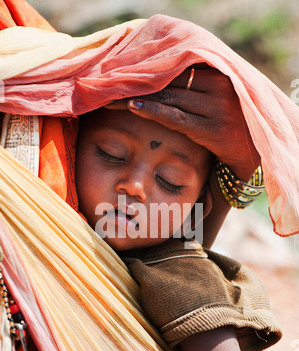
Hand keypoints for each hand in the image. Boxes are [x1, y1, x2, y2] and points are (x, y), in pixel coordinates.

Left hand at [106, 64, 259, 180]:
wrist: (253, 149)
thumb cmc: (229, 121)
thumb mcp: (216, 95)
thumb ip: (195, 83)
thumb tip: (158, 74)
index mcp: (218, 73)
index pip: (175, 67)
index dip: (147, 71)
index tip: (123, 72)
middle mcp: (218, 87)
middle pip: (168, 82)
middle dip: (138, 83)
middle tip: (110, 83)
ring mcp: (216, 108)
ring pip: (168, 98)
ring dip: (137, 96)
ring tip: (111, 97)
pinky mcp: (211, 130)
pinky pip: (174, 118)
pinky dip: (152, 111)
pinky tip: (132, 106)